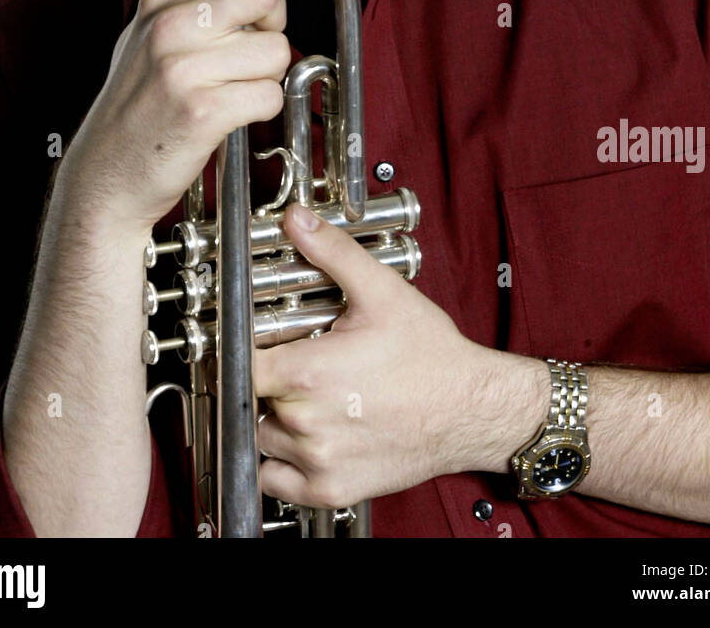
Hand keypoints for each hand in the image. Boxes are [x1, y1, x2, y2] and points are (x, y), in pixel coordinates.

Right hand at [59, 0, 324, 228]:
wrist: (105, 175)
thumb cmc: (138, 105)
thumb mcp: (151, 35)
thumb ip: (196, 0)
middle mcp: (169, 24)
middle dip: (276, 20)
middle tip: (255, 45)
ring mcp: (182, 66)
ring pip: (275, 50)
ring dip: (267, 75)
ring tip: (229, 90)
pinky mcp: (201, 110)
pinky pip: (270, 95)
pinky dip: (261, 108)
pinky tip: (229, 116)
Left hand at [255, 202, 489, 508]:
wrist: (471, 409)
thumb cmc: (432, 357)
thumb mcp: (382, 292)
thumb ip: (332, 253)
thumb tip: (297, 220)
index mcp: (310, 374)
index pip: (238, 364)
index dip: (241, 349)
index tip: (254, 342)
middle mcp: (307, 423)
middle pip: (251, 399)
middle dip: (268, 379)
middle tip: (297, 362)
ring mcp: (318, 462)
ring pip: (262, 437)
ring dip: (273, 418)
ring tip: (308, 396)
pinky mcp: (331, 489)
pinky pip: (278, 481)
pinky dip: (281, 462)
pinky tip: (308, 434)